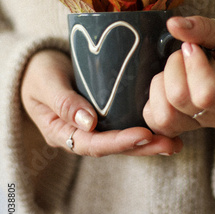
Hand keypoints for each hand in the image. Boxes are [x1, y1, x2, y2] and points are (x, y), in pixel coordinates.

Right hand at [20, 50, 182, 155]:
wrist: (38, 66)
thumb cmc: (38, 71)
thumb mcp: (45, 82)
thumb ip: (63, 102)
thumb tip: (88, 123)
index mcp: (62, 133)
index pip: (92, 145)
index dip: (119, 142)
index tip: (143, 135)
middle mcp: (81, 135)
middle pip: (113, 147)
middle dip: (143, 147)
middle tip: (171, 144)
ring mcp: (94, 127)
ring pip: (123, 139)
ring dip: (150, 142)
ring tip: (176, 142)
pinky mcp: (106, 115)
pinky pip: (126, 125)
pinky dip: (147, 127)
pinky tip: (168, 127)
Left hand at [143, 16, 214, 136]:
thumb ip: (205, 29)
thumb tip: (173, 24)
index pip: (206, 94)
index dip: (192, 65)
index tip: (193, 46)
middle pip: (180, 99)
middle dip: (174, 67)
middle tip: (186, 52)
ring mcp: (201, 125)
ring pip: (164, 117)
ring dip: (161, 85)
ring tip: (176, 70)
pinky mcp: (184, 124)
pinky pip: (157, 122)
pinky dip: (155, 100)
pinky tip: (167, 82)